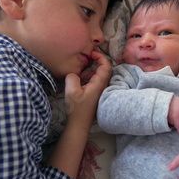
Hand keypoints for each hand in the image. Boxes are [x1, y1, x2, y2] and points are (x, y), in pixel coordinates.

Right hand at [47, 51, 111, 178]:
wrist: (79, 125)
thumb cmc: (77, 109)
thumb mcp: (71, 91)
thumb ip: (72, 77)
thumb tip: (74, 73)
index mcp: (99, 84)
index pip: (106, 66)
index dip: (101, 57)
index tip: (91, 53)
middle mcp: (102, 86)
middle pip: (104, 69)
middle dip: (96, 62)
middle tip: (86, 59)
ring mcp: (100, 91)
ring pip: (99, 75)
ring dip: (90, 71)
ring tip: (80, 73)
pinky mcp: (96, 95)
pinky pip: (95, 81)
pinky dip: (89, 78)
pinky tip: (80, 81)